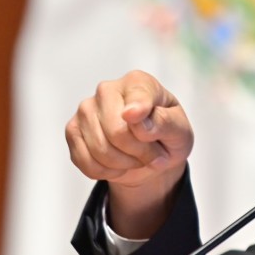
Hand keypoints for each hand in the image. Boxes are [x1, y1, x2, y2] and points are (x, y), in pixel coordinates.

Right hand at [65, 71, 193, 237]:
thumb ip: (165, 122)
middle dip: (140, 153)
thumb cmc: (168, 135)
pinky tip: (119, 164)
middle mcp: (107, 90)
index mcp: (138, 82)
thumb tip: (137, 121)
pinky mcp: (73, 131)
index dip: (138, 111)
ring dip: (126, 164)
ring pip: (101, 150)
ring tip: (139, 158)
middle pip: (116, 132)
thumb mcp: (180, 131)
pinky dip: (108, 172)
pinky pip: (87, 162)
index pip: (136, 98)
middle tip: (155, 155)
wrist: (152, 153)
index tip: (134, 116)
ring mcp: (86, 110)